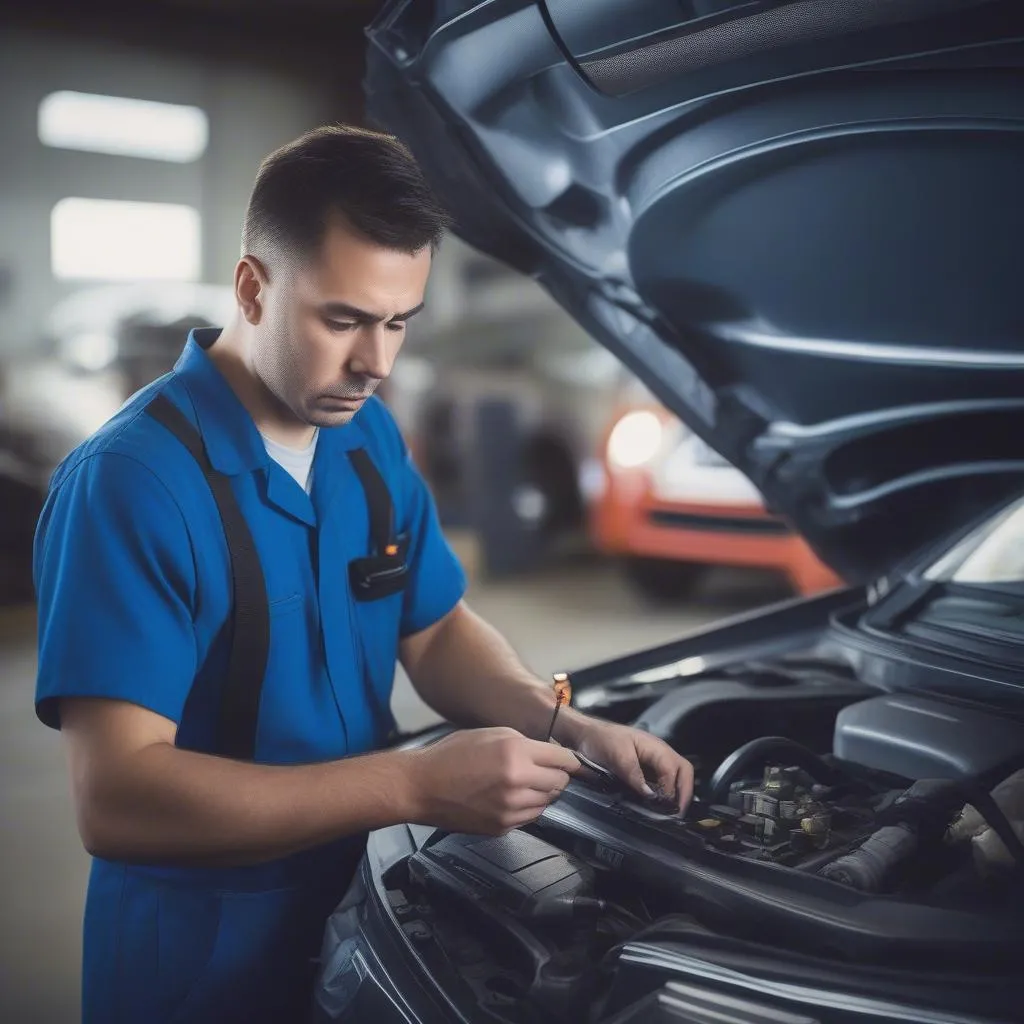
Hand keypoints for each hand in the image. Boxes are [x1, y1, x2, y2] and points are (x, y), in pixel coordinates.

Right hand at [407, 727, 580, 835]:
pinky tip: (511, 797)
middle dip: (557, 776)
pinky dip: (528, 807)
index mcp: (516, 753)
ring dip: (543, 793)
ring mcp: (511, 808)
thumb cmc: (450, 756)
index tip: (572, 762)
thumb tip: (550, 754)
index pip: (564, 760)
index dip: (571, 760)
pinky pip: (531, 817)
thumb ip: (525, 743)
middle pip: (561, 783)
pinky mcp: (503, 827)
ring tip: (523, 783)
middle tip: (545, 770)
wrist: (422, 786)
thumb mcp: (491, 734)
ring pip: (548, 802)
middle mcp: (517, 782)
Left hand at [570, 718, 693, 812]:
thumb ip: (635, 774)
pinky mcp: (645, 771)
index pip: (674, 770)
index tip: (662, 806)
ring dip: (676, 796)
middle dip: (684, 793)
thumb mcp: (617, 756)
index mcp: (655, 748)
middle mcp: (660, 755)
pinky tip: (657, 809)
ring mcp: (654, 763)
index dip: (671, 789)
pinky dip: (664, 796)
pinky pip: (662, 783)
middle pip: (684, 772)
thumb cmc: (602, 741)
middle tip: (677, 814)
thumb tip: (652, 796)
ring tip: (669, 815)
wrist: (586, 736)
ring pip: (676, 778)